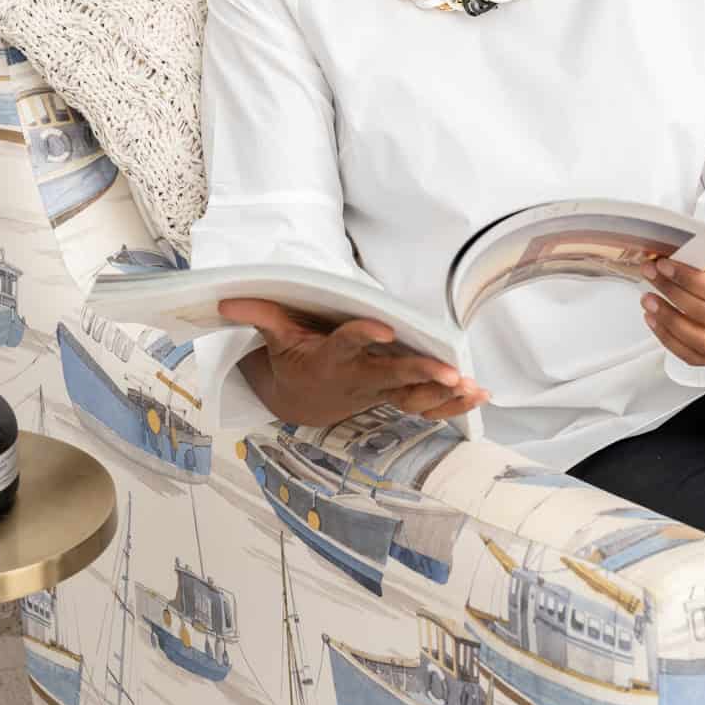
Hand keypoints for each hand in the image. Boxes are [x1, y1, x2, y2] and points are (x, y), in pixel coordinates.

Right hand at [216, 299, 489, 428]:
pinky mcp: (393, 398)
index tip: (385, 330)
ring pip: (415, 395)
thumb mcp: (275, 338)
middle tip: (449, 372)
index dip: (365, 336)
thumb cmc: (295, 359)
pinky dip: (452, 405)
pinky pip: (425, 406)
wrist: (302, 402)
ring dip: (445, 393)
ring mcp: (379, 391)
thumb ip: (260, 314)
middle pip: (392, 376)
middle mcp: (359, 377)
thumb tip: (226, 297)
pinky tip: (478, 398)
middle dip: (420, 373)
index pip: (348, 344)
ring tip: (474, 388)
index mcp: (331, 358)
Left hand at [639, 243, 704, 366]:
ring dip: (668, 322)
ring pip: (701, 342)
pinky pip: (697, 357)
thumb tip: (679, 260)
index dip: (688, 280)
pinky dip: (671, 341)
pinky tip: (656, 322)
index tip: (664, 266)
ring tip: (648, 301)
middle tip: (650, 276)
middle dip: (673, 295)